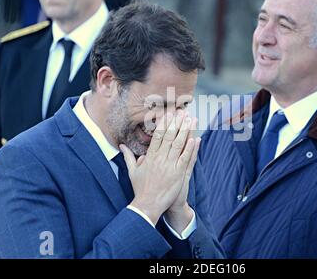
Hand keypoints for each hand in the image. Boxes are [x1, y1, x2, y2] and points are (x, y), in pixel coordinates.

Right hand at [120, 110, 197, 224]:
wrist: (147, 205)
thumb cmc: (140, 189)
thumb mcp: (132, 171)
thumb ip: (128, 157)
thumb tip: (121, 145)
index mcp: (150, 156)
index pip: (157, 135)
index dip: (164, 123)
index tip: (169, 113)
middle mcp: (159, 158)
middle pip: (169, 136)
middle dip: (176, 122)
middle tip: (183, 111)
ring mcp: (169, 165)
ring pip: (178, 144)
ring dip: (185, 130)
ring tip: (191, 119)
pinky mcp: (178, 174)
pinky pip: (185, 158)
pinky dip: (190, 148)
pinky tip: (194, 138)